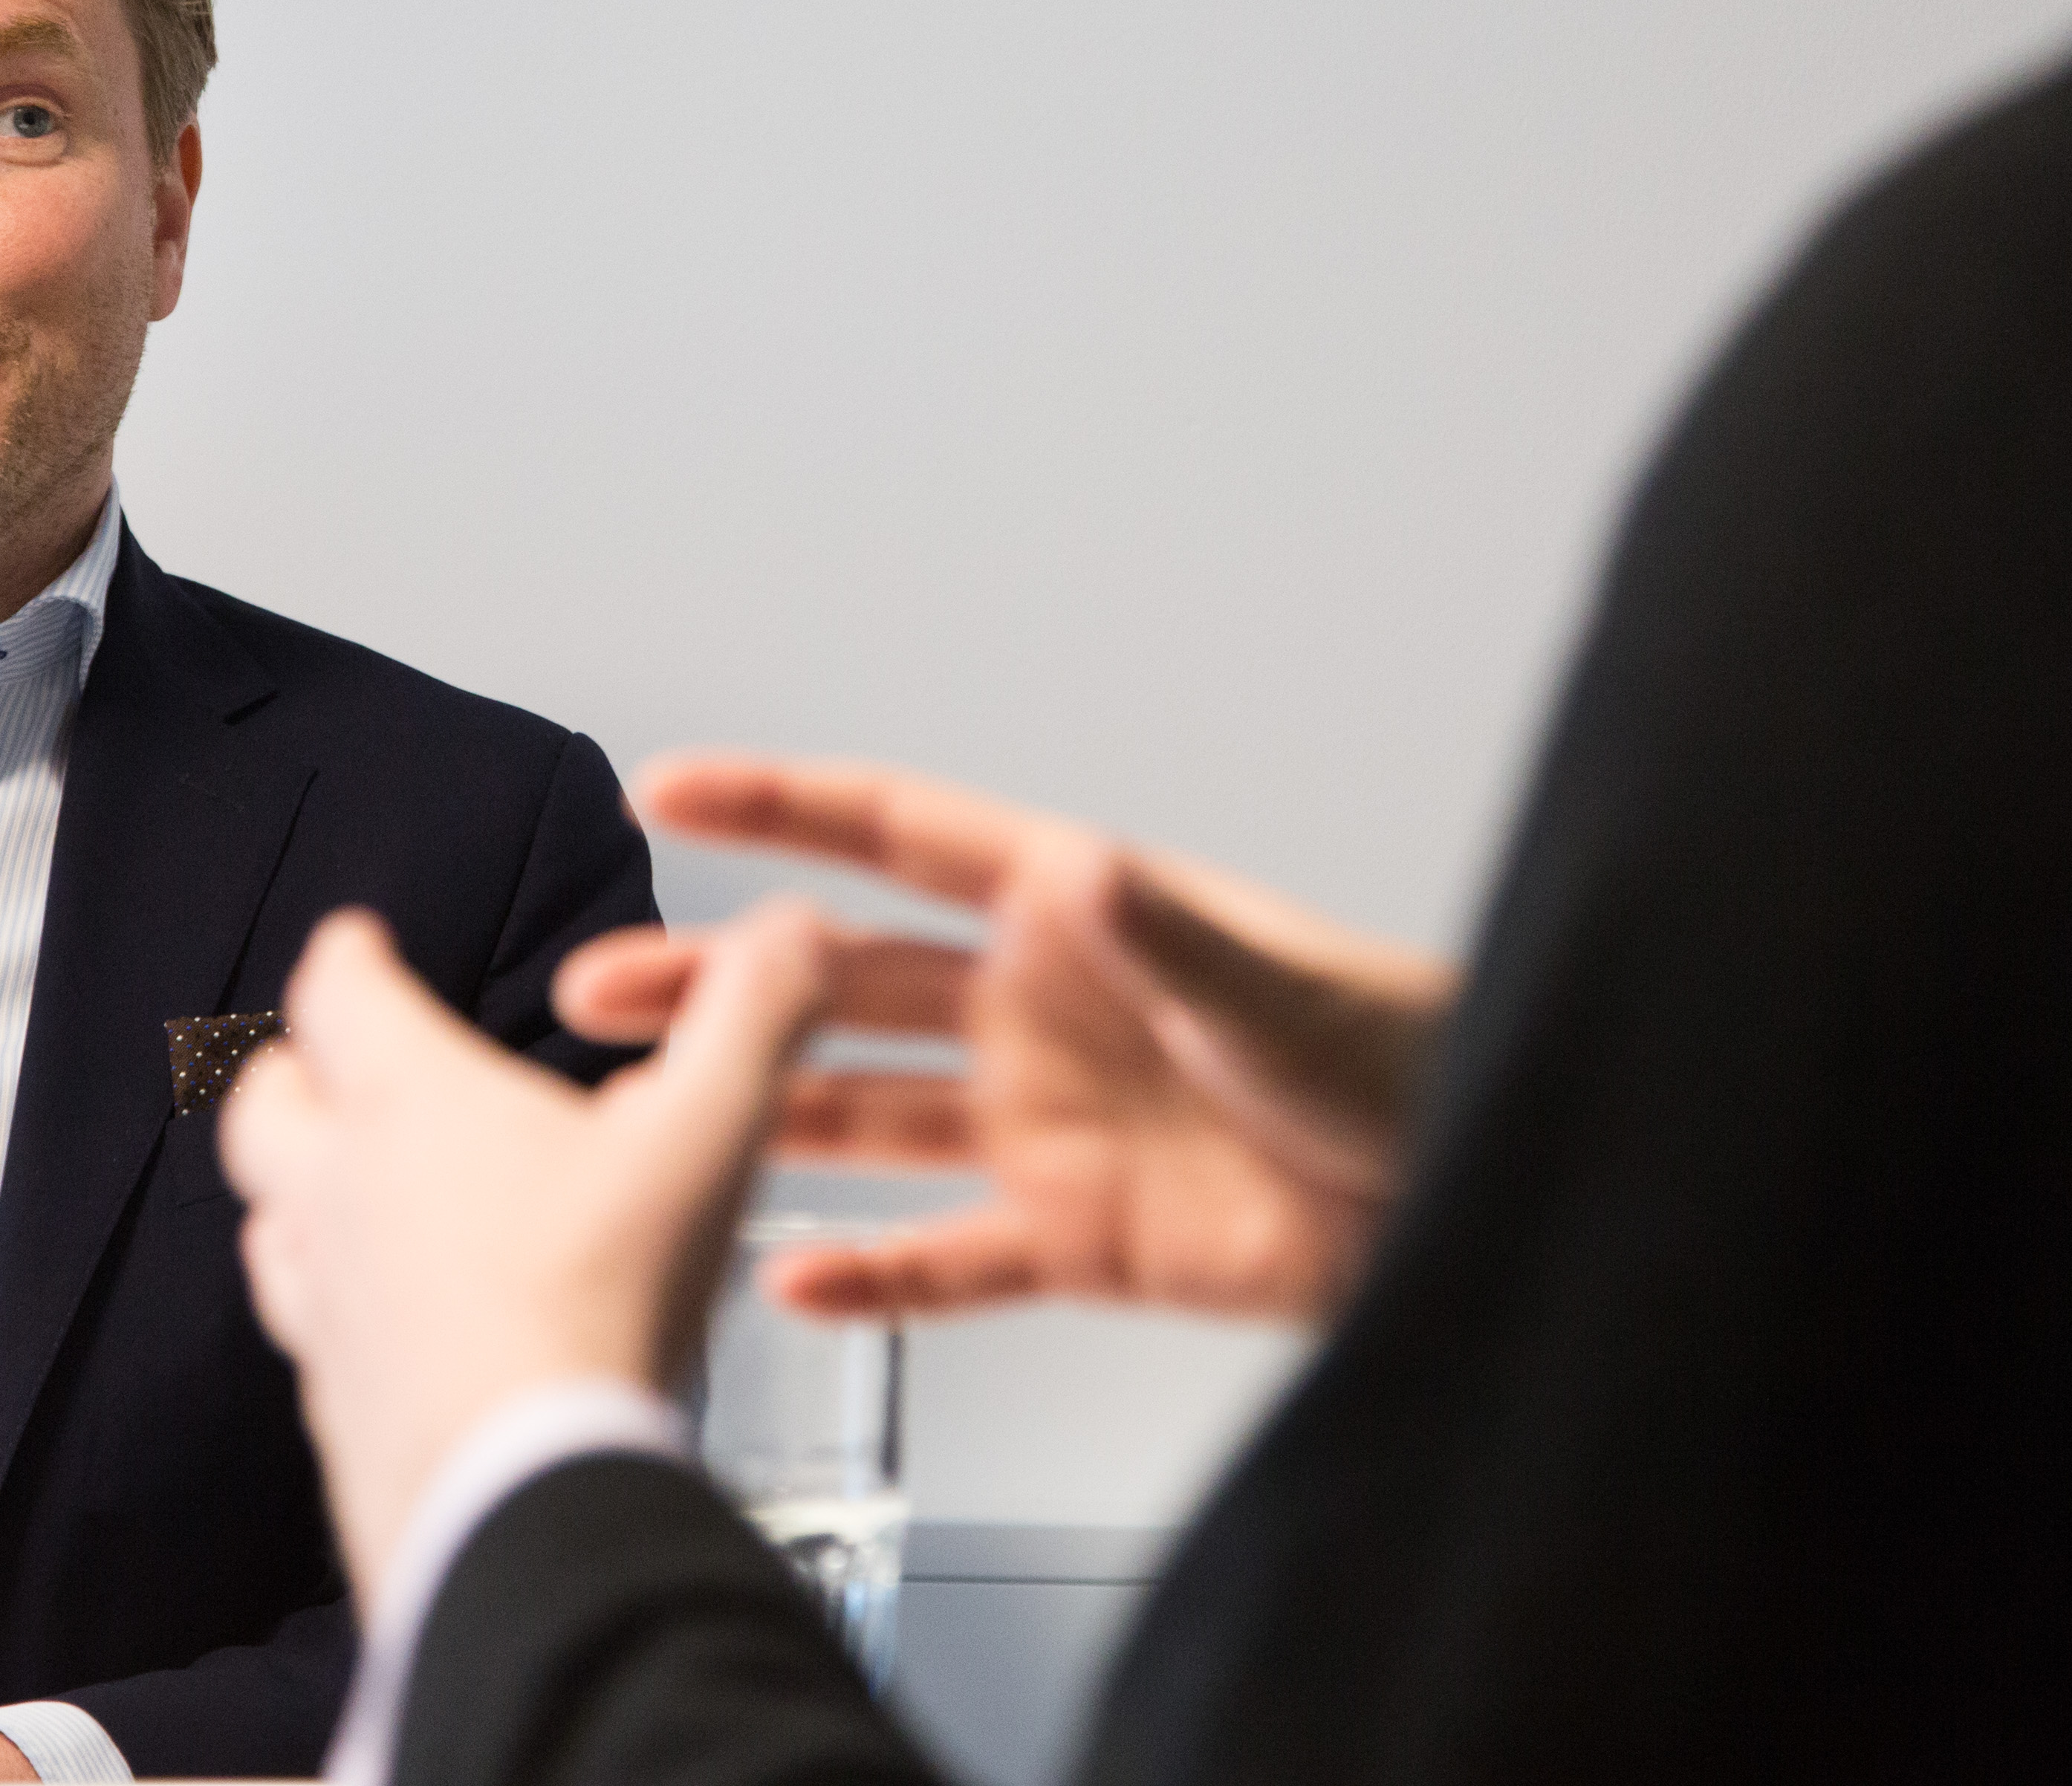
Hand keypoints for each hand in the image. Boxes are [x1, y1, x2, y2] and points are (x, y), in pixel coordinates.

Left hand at [218, 905, 835, 1597]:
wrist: (529, 1494)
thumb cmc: (603, 1300)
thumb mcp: (710, 1132)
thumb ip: (753, 1017)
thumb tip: (797, 931)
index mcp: (406, 1103)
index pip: (337, 994)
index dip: (346, 955)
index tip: (354, 940)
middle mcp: (337, 1194)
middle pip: (267, 1106)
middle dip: (293, 1071)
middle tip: (325, 1060)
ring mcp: (324, 1307)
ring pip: (270, 1223)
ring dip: (298, 1196)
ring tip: (342, 1193)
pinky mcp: (335, 1406)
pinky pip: (313, 1339)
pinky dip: (339, 1313)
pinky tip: (384, 1332)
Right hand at [576, 752, 1458, 1326]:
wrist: (1471, 1200)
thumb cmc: (1407, 1059)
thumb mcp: (1286, 993)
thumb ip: (1169, 938)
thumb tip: (1072, 873)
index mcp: (1077, 917)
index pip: (902, 840)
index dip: (786, 808)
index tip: (675, 791)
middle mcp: (1038, 1013)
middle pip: (842, 985)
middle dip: (719, 981)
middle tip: (599, 987)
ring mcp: (1044, 1127)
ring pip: (863, 1114)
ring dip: (758, 1111)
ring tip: (642, 1114)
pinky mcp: (1073, 1239)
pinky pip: (943, 1261)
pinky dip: (868, 1278)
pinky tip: (787, 1280)